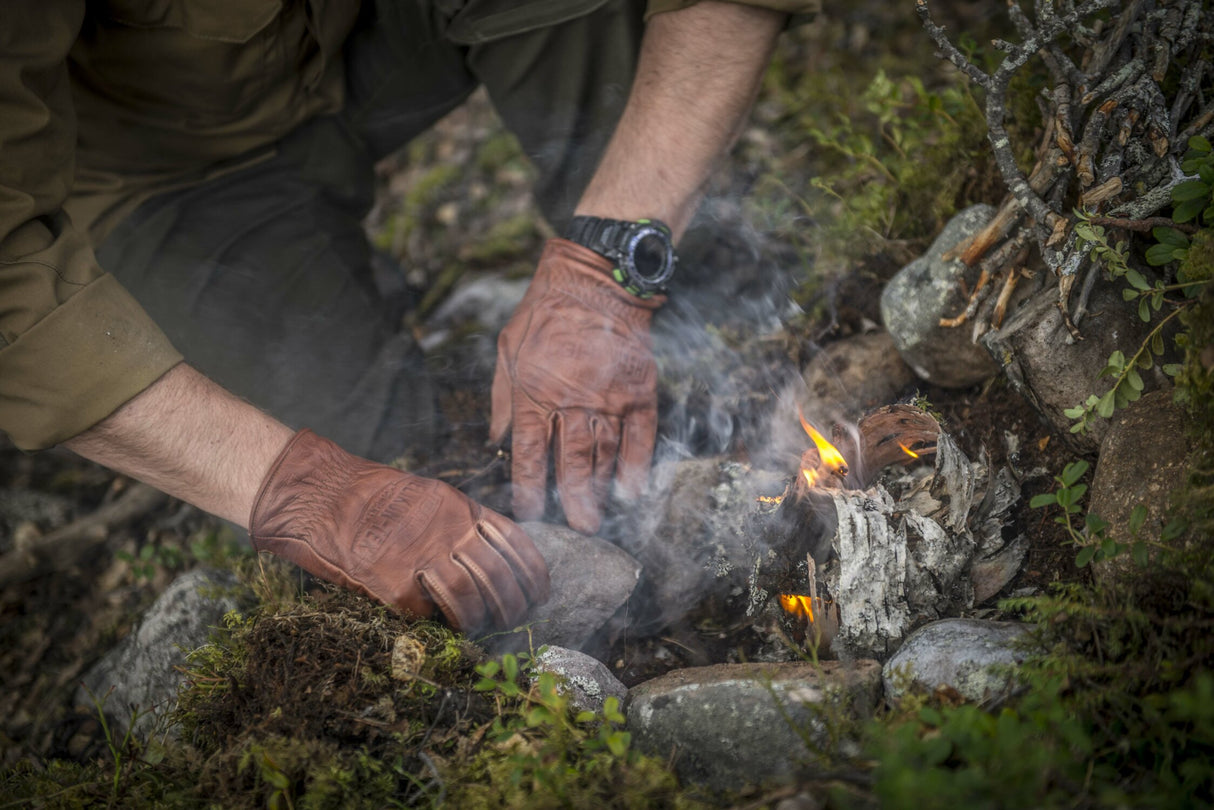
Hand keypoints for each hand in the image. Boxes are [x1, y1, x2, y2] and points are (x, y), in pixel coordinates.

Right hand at [249, 429, 548, 632]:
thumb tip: (492, 557)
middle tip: (516, 620)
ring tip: (482, 629)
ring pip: (471, 600)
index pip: (515, 543)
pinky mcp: (393, 585)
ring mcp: (422, 558)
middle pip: (499, 576)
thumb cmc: (373, 496)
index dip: (534, 573)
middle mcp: (449, 531)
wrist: (320, 496)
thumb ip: (462, 523)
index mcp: (462, 508)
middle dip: (514, 605)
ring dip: (481, 621)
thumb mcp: (431, 496)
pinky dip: (438, 623)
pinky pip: (428, 613)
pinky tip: (440, 624)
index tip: (542, 593)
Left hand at [491, 238, 661, 533]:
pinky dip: (638, 465)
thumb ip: (504, 397)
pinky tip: (633, 490)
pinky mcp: (639, 389)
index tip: (530, 512)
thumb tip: (496, 437)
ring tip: (598, 516)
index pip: (532, 454)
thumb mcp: (508, 348)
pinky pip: (640, 436)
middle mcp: (573, 402)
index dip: (530, 488)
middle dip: (572, 501)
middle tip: (576, 529)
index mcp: (535, 393)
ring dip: (601, 490)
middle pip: (572, 464)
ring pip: (605, 455)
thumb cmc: (545, 312)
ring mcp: (608, 398)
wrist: (595, 278)